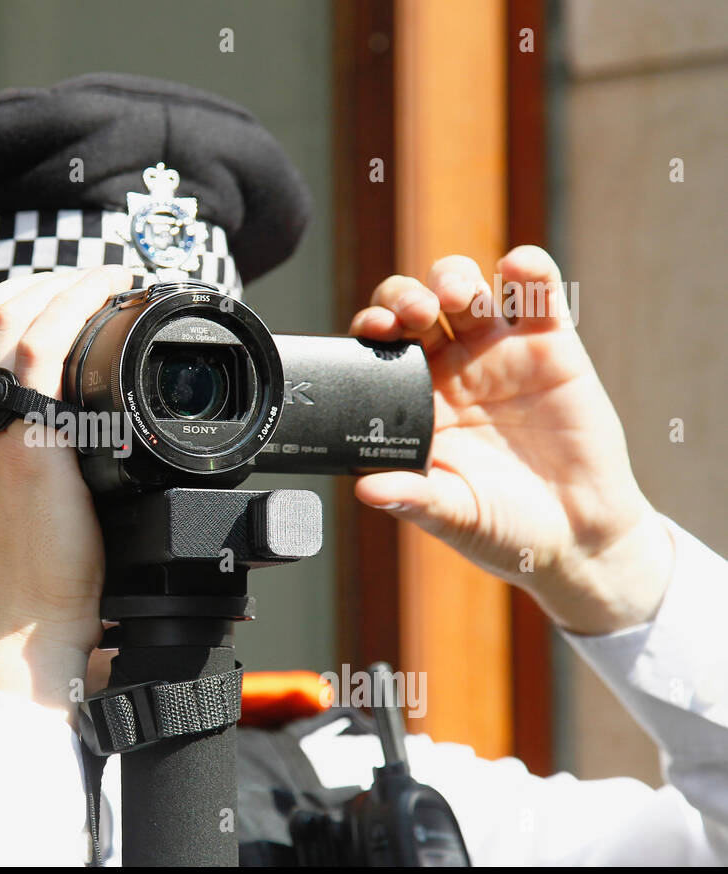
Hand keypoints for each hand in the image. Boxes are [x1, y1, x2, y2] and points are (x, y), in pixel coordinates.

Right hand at [0, 266, 133, 715]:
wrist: (18, 633)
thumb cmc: (11, 582)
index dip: (6, 304)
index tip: (53, 298)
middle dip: (38, 285)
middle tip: (89, 283)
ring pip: (12, 315)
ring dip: (63, 283)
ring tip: (105, 279)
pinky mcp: (25, 440)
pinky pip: (44, 342)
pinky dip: (77, 303)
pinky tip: (108, 290)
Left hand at [349, 245, 673, 634]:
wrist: (577, 537)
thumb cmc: (504, 527)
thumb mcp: (453, 515)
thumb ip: (411, 497)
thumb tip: (364, 489)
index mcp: (416, 401)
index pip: (381, 347)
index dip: (373, 327)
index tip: (375, 329)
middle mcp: (452, 369)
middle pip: (416, 305)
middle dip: (407, 295)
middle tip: (415, 313)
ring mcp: (500, 353)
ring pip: (468, 288)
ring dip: (454, 277)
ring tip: (458, 297)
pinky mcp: (552, 346)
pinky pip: (538, 293)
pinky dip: (529, 270)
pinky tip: (519, 269)